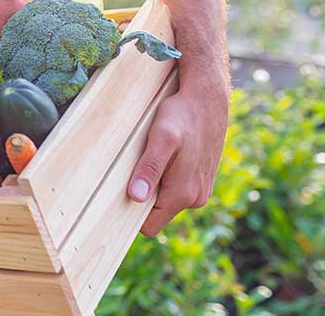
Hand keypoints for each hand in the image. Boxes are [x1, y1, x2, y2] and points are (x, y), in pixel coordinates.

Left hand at [127, 82, 229, 235]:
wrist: (208, 98)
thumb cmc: (182, 115)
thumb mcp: (161, 138)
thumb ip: (150, 168)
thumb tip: (136, 197)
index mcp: (184, 194)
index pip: (149, 226)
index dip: (131, 216)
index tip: (116, 199)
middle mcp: (195, 198)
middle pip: (156, 213)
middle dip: (141, 198)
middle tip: (129, 172)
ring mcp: (201, 189)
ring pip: (165, 200)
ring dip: (153, 185)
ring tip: (148, 158)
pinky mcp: (201, 179)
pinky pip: (175, 188)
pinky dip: (165, 176)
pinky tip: (162, 156)